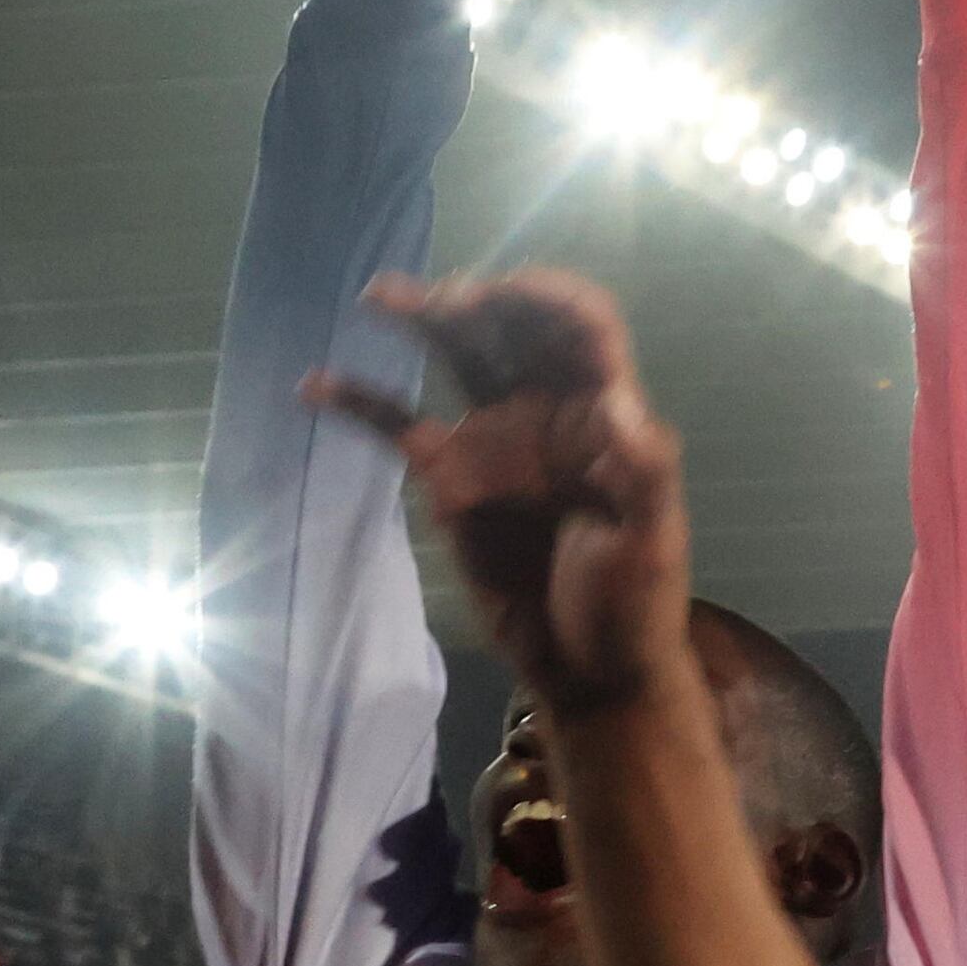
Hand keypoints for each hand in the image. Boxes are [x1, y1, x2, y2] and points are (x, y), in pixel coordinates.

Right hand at [325, 270, 695, 713]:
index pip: (585, 328)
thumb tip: (620, 407)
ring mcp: (498, 440)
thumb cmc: (635, 607)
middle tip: (439, 299)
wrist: (589, 672)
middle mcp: (550, 411)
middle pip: (513, 329)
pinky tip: (315, 384)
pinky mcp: (450, 478)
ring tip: (380, 295)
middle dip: (478, 300)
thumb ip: (645, 476)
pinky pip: (399, 427)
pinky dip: (361, 404)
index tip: (508, 292)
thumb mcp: (651, 544)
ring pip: (457, 359)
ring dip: (423, 319)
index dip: (551, 298)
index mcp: (607, 414)